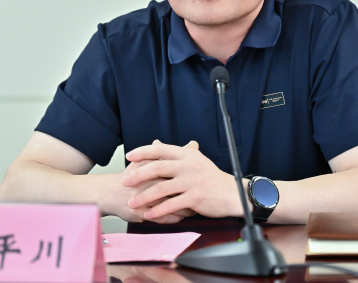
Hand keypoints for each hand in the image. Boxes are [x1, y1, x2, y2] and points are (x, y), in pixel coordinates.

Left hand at [122, 140, 241, 220]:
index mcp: (187, 154)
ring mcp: (191, 181)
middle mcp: (188, 165)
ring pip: (162, 188)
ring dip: (144, 196)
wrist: (232, 193)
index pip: (160, 150)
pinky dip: (158, 211)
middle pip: (157, 167)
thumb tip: (156, 143)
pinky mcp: (195, 197)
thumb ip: (175, 152)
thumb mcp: (195, 159)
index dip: (143, 152)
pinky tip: (149, 215)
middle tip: (125, 181)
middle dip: (138, 175)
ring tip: (132, 202)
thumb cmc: (211, 177)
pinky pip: (171, 204)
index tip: (129, 156)